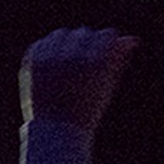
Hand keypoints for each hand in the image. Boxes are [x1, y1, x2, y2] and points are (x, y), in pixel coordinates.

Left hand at [19, 27, 139, 131]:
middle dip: (88, 43)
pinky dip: (50, 50)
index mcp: (95, 64)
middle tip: (89, 59)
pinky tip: (54, 64)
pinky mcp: (32, 61)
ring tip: (70, 61)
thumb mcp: (107, 86)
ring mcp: (49, 58)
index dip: (109, 41)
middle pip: (84, 33)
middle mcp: (71, 58)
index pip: (106, 35)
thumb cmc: (88, 110)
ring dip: (68, 43)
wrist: (57, 131)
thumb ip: (118, 60)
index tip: (109, 48)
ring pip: (62, 34)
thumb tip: (130, 39)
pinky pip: (43, 43)